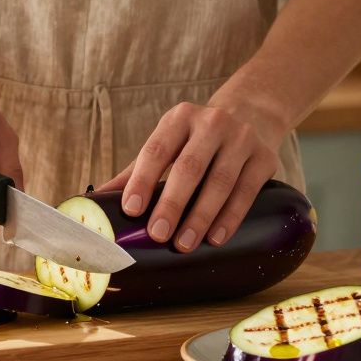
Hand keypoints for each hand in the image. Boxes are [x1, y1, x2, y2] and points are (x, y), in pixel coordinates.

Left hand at [101, 100, 285, 252]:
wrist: (252, 115)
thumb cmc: (197, 138)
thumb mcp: (169, 142)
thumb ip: (137, 170)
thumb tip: (95, 202)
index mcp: (179, 118)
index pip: (157, 149)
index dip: (143, 179)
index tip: (131, 209)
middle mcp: (211, 123)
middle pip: (189, 167)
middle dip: (172, 203)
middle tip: (158, 234)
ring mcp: (242, 139)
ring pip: (220, 181)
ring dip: (200, 216)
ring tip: (183, 244)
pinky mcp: (265, 158)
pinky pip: (246, 191)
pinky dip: (230, 217)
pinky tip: (215, 238)